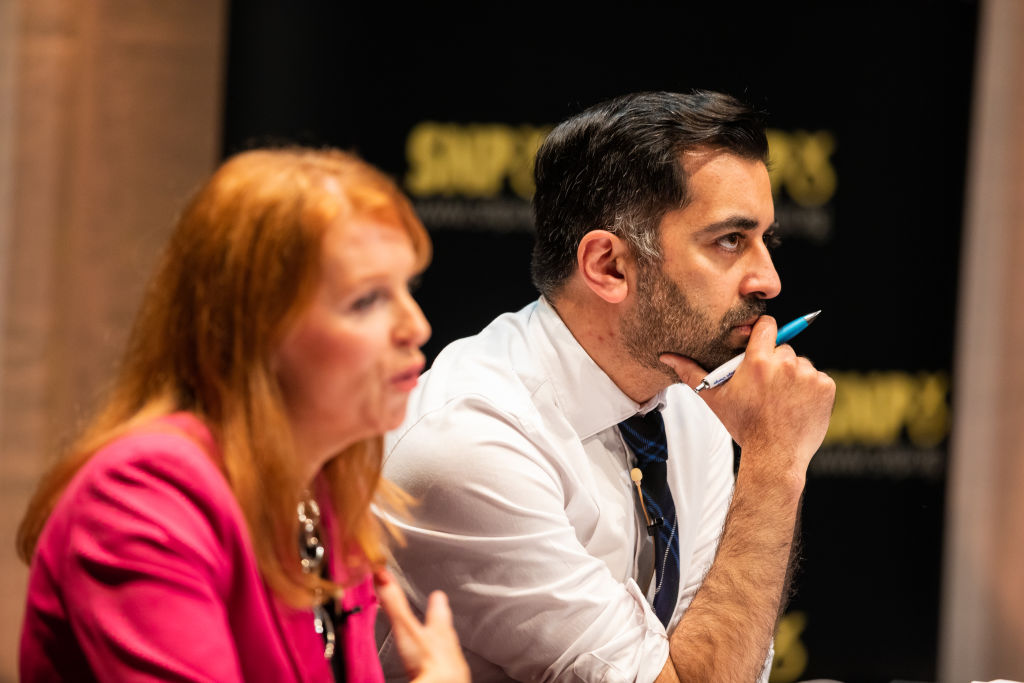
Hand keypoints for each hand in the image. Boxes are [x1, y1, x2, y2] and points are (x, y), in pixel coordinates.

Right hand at [375, 569, 469, 682]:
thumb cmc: (430, 661)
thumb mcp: (406, 628)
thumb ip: (394, 603)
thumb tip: (382, 575)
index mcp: (439, 627)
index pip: (439, 609)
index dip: (437, 602)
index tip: (438, 594)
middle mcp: (448, 644)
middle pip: (445, 629)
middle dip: (440, 622)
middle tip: (440, 615)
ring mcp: (450, 663)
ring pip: (446, 648)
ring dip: (439, 645)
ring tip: (435, 644)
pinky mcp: (447, 678)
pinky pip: (444, 670)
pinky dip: (437, 667)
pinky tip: (432, 671)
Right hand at [660, 315, 834, 476]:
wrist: (774, 456)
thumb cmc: (743, 426)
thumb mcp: (714, 398)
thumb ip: (690, 372)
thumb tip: (666, 356)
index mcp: (757, 361)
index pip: (768, 325)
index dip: (764, 333)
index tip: (761, 346)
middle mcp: (785, 363)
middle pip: (784, 348)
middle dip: (777, 363)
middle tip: (768, 388)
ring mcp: (808, 375)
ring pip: (802, 365)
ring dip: (795, 377)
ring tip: (783, 400)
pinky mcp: (826, 387)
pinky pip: (819, 379)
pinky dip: (812, 390)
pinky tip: (799, 406)